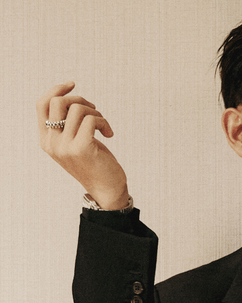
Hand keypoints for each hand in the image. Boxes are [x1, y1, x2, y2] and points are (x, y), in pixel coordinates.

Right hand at [37, 81, 129, 209]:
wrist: (106, 189)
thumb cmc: (94, 163)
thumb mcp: (75, 142)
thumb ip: (67, 125)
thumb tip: (70, 96)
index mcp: (46, 140)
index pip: (42, 105)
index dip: (56, 90)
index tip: (73, 84)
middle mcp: (51, 143)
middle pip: (58, 102)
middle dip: (81, 100)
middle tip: (95, 111)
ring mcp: (65, 147)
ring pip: (77, 110)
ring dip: (96, 112)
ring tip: (103, 125)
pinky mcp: (81, 149)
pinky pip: (92, 120)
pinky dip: (104, 122)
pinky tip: (109, 134)